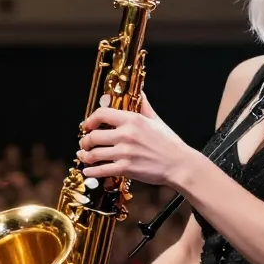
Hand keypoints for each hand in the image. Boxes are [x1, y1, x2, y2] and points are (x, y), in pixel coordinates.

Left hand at [77, 95, 194, 186]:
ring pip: (94, 154)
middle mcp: (126, 135)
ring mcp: (124, 153)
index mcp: (132, 120)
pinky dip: (91, 171)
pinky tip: (88, 171)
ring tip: (84, 156)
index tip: (87, 125)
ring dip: (85, 156)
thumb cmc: (169, 143)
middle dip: (85, 141)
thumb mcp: (156, 120)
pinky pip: (101, 170)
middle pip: (93, 136)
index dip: (90, 120)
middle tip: (84, 144)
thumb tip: (139, 92)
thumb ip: (144, 106)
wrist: (179, 164)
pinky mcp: (126, 169)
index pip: (102, 113)